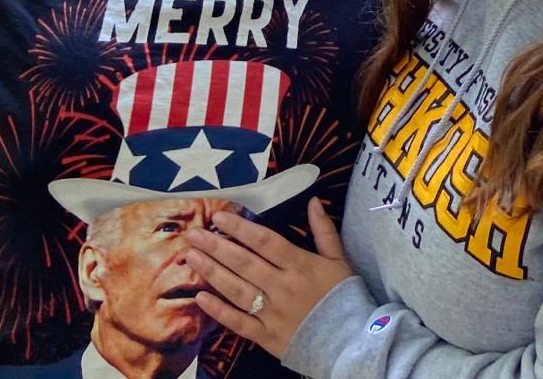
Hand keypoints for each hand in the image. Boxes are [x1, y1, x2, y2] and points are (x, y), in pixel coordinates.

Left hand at [184, 197, 354, 358]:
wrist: (351, 341)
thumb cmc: (344, 296)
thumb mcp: (339, 259)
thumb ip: (324, 230)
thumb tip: (313, 201)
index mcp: (300, 265)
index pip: (264, 241)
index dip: (240, 227)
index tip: (218, 216)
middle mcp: (282, 287)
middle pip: (244, 263)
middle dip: (216, 246)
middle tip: (193, 234)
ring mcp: (272, 313)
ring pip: (236, 290)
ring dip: (212, 273)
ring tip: (190, 257)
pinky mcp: (266, 336)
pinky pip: (238, 322)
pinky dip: (218, 311)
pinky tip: (200, 298)